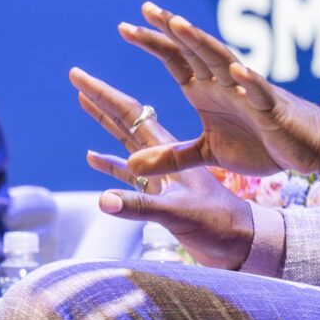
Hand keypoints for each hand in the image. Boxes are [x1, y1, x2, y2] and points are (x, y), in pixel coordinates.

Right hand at [70, 66, 257, 268]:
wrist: (242, 242)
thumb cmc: (219, 224)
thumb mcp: (178, 214)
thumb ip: (141, 207)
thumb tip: (102, 200)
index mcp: (169, 150)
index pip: (130, 113)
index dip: (102, 94)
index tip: (79, 76)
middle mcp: (164, 155)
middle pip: (126, 118)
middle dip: (100, 98)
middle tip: (76, 76)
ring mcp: (162, 172)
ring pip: (127, 138)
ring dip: (105, 121)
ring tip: (84, 101)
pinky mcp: (162, 191)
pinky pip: (130, 171)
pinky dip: (111, 161)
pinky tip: (94, 156)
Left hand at [113, 2, 319, 178]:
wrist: (305, 148)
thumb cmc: (259, 145)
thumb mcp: (207, 154)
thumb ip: (171, 157)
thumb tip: (132, 166)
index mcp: (205, 90)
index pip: (175, 60)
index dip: (153, 43)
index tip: (125, 28)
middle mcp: (223, 84)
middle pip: (193, 51)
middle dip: (170, 31)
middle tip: (146, 9)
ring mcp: (247, 93)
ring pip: (222, 62)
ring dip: (202, 44)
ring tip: (181, 26)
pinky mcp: (271, 109)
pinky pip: (259, 93)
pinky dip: (248, 82)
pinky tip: (237, 70)